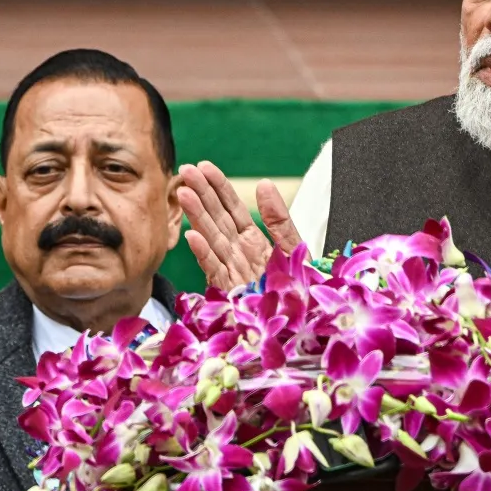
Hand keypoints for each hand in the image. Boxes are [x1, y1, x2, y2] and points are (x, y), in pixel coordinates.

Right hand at [176, 161, 301, 290]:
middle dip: (202, 195)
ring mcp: (232, 272)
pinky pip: (216, 270)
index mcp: (253, 242)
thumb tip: (264, 184)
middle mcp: (239, 254)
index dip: (219, 188)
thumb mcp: (295, 248)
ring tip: (183, 193)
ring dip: (197, 216)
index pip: (232, 209)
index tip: (204, 167)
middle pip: (217, 219)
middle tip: (186, 170)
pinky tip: (192, 236)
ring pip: (212, 240)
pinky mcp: (230, 292)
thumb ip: (278, 218)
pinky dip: (204, 254)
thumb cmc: (302, 289)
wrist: (306, 323)